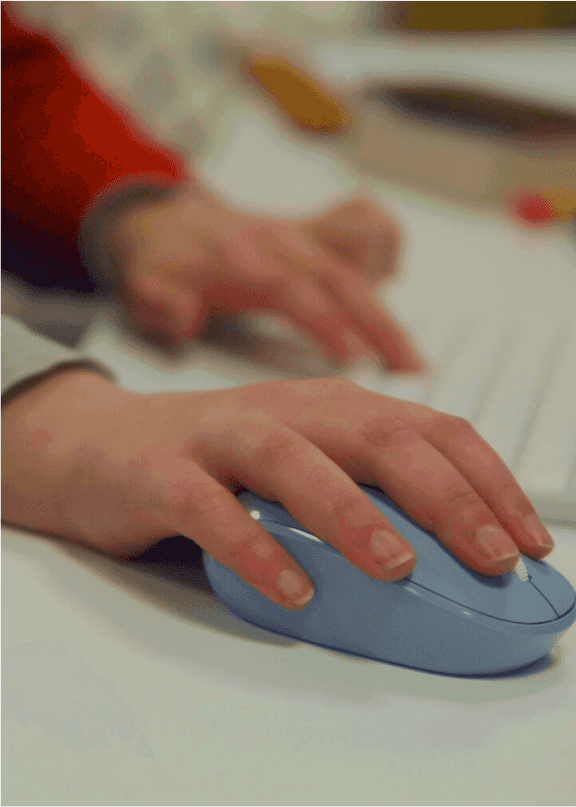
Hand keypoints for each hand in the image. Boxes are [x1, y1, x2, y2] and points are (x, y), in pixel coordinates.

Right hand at [3, 370, 554, 609]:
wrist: (100, 443)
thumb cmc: (214, 459)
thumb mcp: (302, 463)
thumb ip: (362, 490)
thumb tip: (444, 554)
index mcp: (329, 408)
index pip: (427, 428)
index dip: (486, 479)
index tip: (527, 538)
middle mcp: (284, 412)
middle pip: (376, 435)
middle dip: (445, 496)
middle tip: (491, 556)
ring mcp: (220, 437)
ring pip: (292, 459)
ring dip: (351, 512)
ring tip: (396, 566)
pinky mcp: (164, 473)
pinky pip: (210, 509)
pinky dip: (254, 549)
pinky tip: (291, 589)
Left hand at [115, 187, 424, 371]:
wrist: (166, 219)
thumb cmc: (162, 259)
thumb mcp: (142, 285)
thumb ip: (159, 302)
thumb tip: (185, 316)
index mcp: (242, 260)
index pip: (294, 290)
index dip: (326, 322)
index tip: (353, 357)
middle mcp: (280, 241)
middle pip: (341, 278)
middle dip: (380, 324)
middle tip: (409, 368)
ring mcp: (301, 233)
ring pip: (360, 260)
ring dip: (389, 304)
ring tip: (410, 352)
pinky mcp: (313, 232)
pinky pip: (361, 224)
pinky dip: (383, 249)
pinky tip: (390, 284)